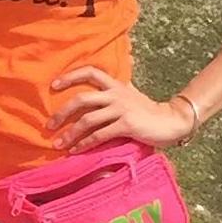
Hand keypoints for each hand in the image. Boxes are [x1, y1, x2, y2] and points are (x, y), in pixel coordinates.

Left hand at [50, 66, 193, 153]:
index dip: (71, 76)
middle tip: (49, 125)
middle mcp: (116, 94)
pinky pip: (99, 135)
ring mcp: (121, 109)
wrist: (172, 121)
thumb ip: (115, 88)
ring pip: (88, 120)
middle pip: (82, 99)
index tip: (53, 85)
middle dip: (62, 112)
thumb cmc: (147, 110)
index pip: (91, 72)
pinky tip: (76, 150)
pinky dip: (85, 144)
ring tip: (58, 144)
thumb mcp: (130, 93)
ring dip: (70, 133)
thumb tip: (103, 78)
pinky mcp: (126, 125)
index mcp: (116, 85)